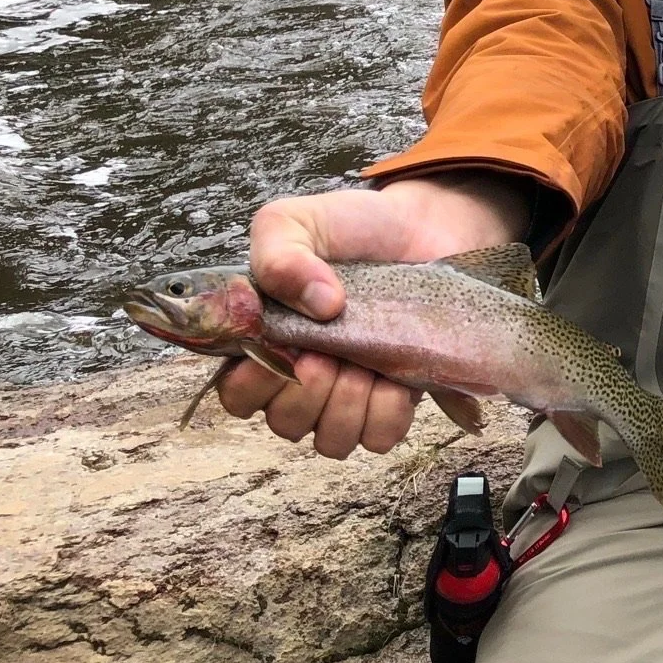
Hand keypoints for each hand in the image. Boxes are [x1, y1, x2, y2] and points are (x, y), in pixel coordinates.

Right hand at [217, 171, 532, 458]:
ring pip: (332, 440)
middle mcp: (303, 377)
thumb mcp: (297, 221)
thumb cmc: (354, 227)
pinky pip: (380, 437)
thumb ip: (279, 254)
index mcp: (267, 342)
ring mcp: (350, 392)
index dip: (254, 385)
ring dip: (347, 405)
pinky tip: (393, 377)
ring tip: (364, 363)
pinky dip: (386, 412)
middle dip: (308, 392)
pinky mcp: (395, 398)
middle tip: (328, 352)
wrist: (425, 226)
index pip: (237, 396)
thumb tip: (319, 305)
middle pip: (285, 424)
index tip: (285, 348)